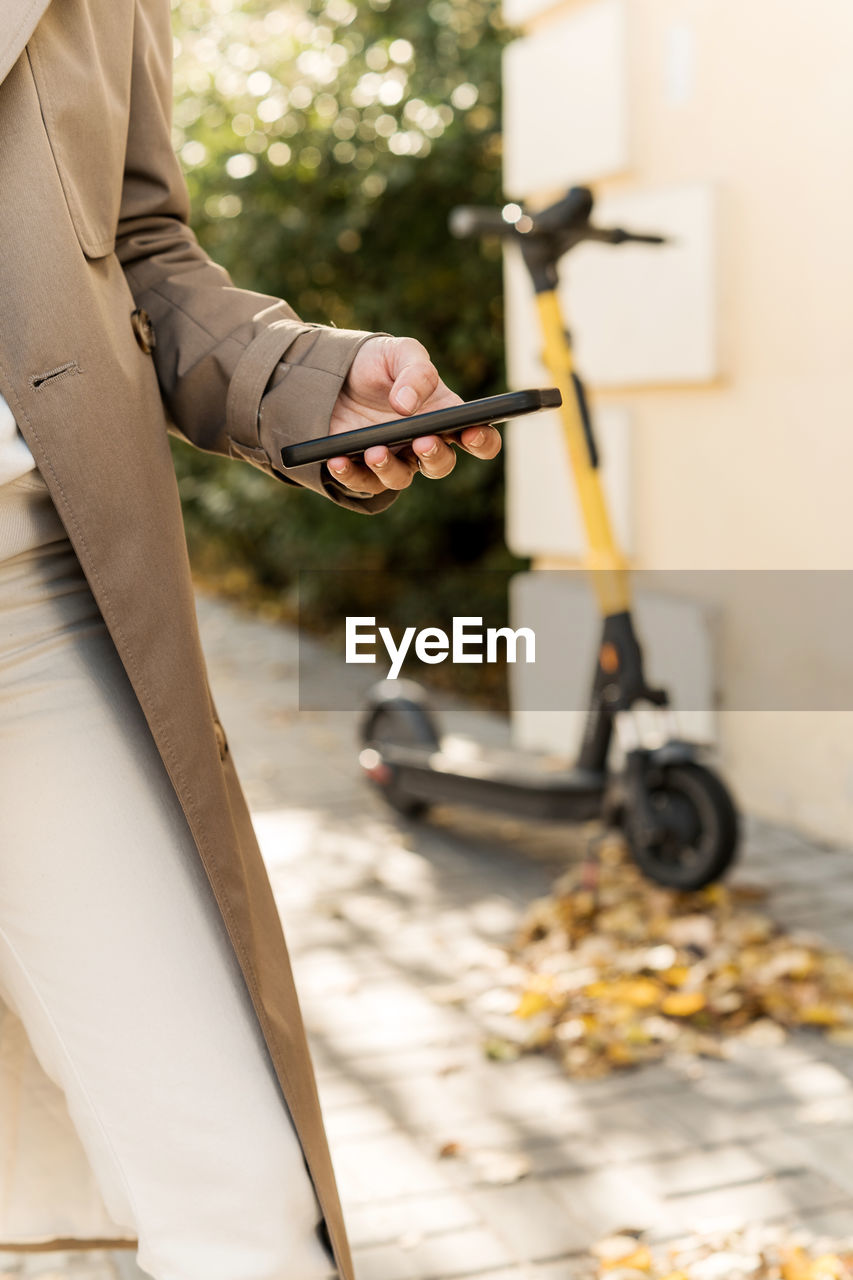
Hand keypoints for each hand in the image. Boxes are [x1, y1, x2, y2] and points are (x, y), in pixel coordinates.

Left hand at [326, 335, 500, 493]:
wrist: (331, 372)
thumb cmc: (377, 362)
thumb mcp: (400, 352)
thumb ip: (415, 373)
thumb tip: (406, 405)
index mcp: (444, 416)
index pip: (478, 438)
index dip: (483, 440)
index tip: (472, 432)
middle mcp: (422, 443)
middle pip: (441, 465)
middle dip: (435, 456)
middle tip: (423, 441)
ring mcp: (393, 458)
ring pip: (401, 478)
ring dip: (390, 468)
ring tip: (375, 451)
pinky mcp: (361, 468)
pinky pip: (361, 482)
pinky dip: (350, 474)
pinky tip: (338, 460)